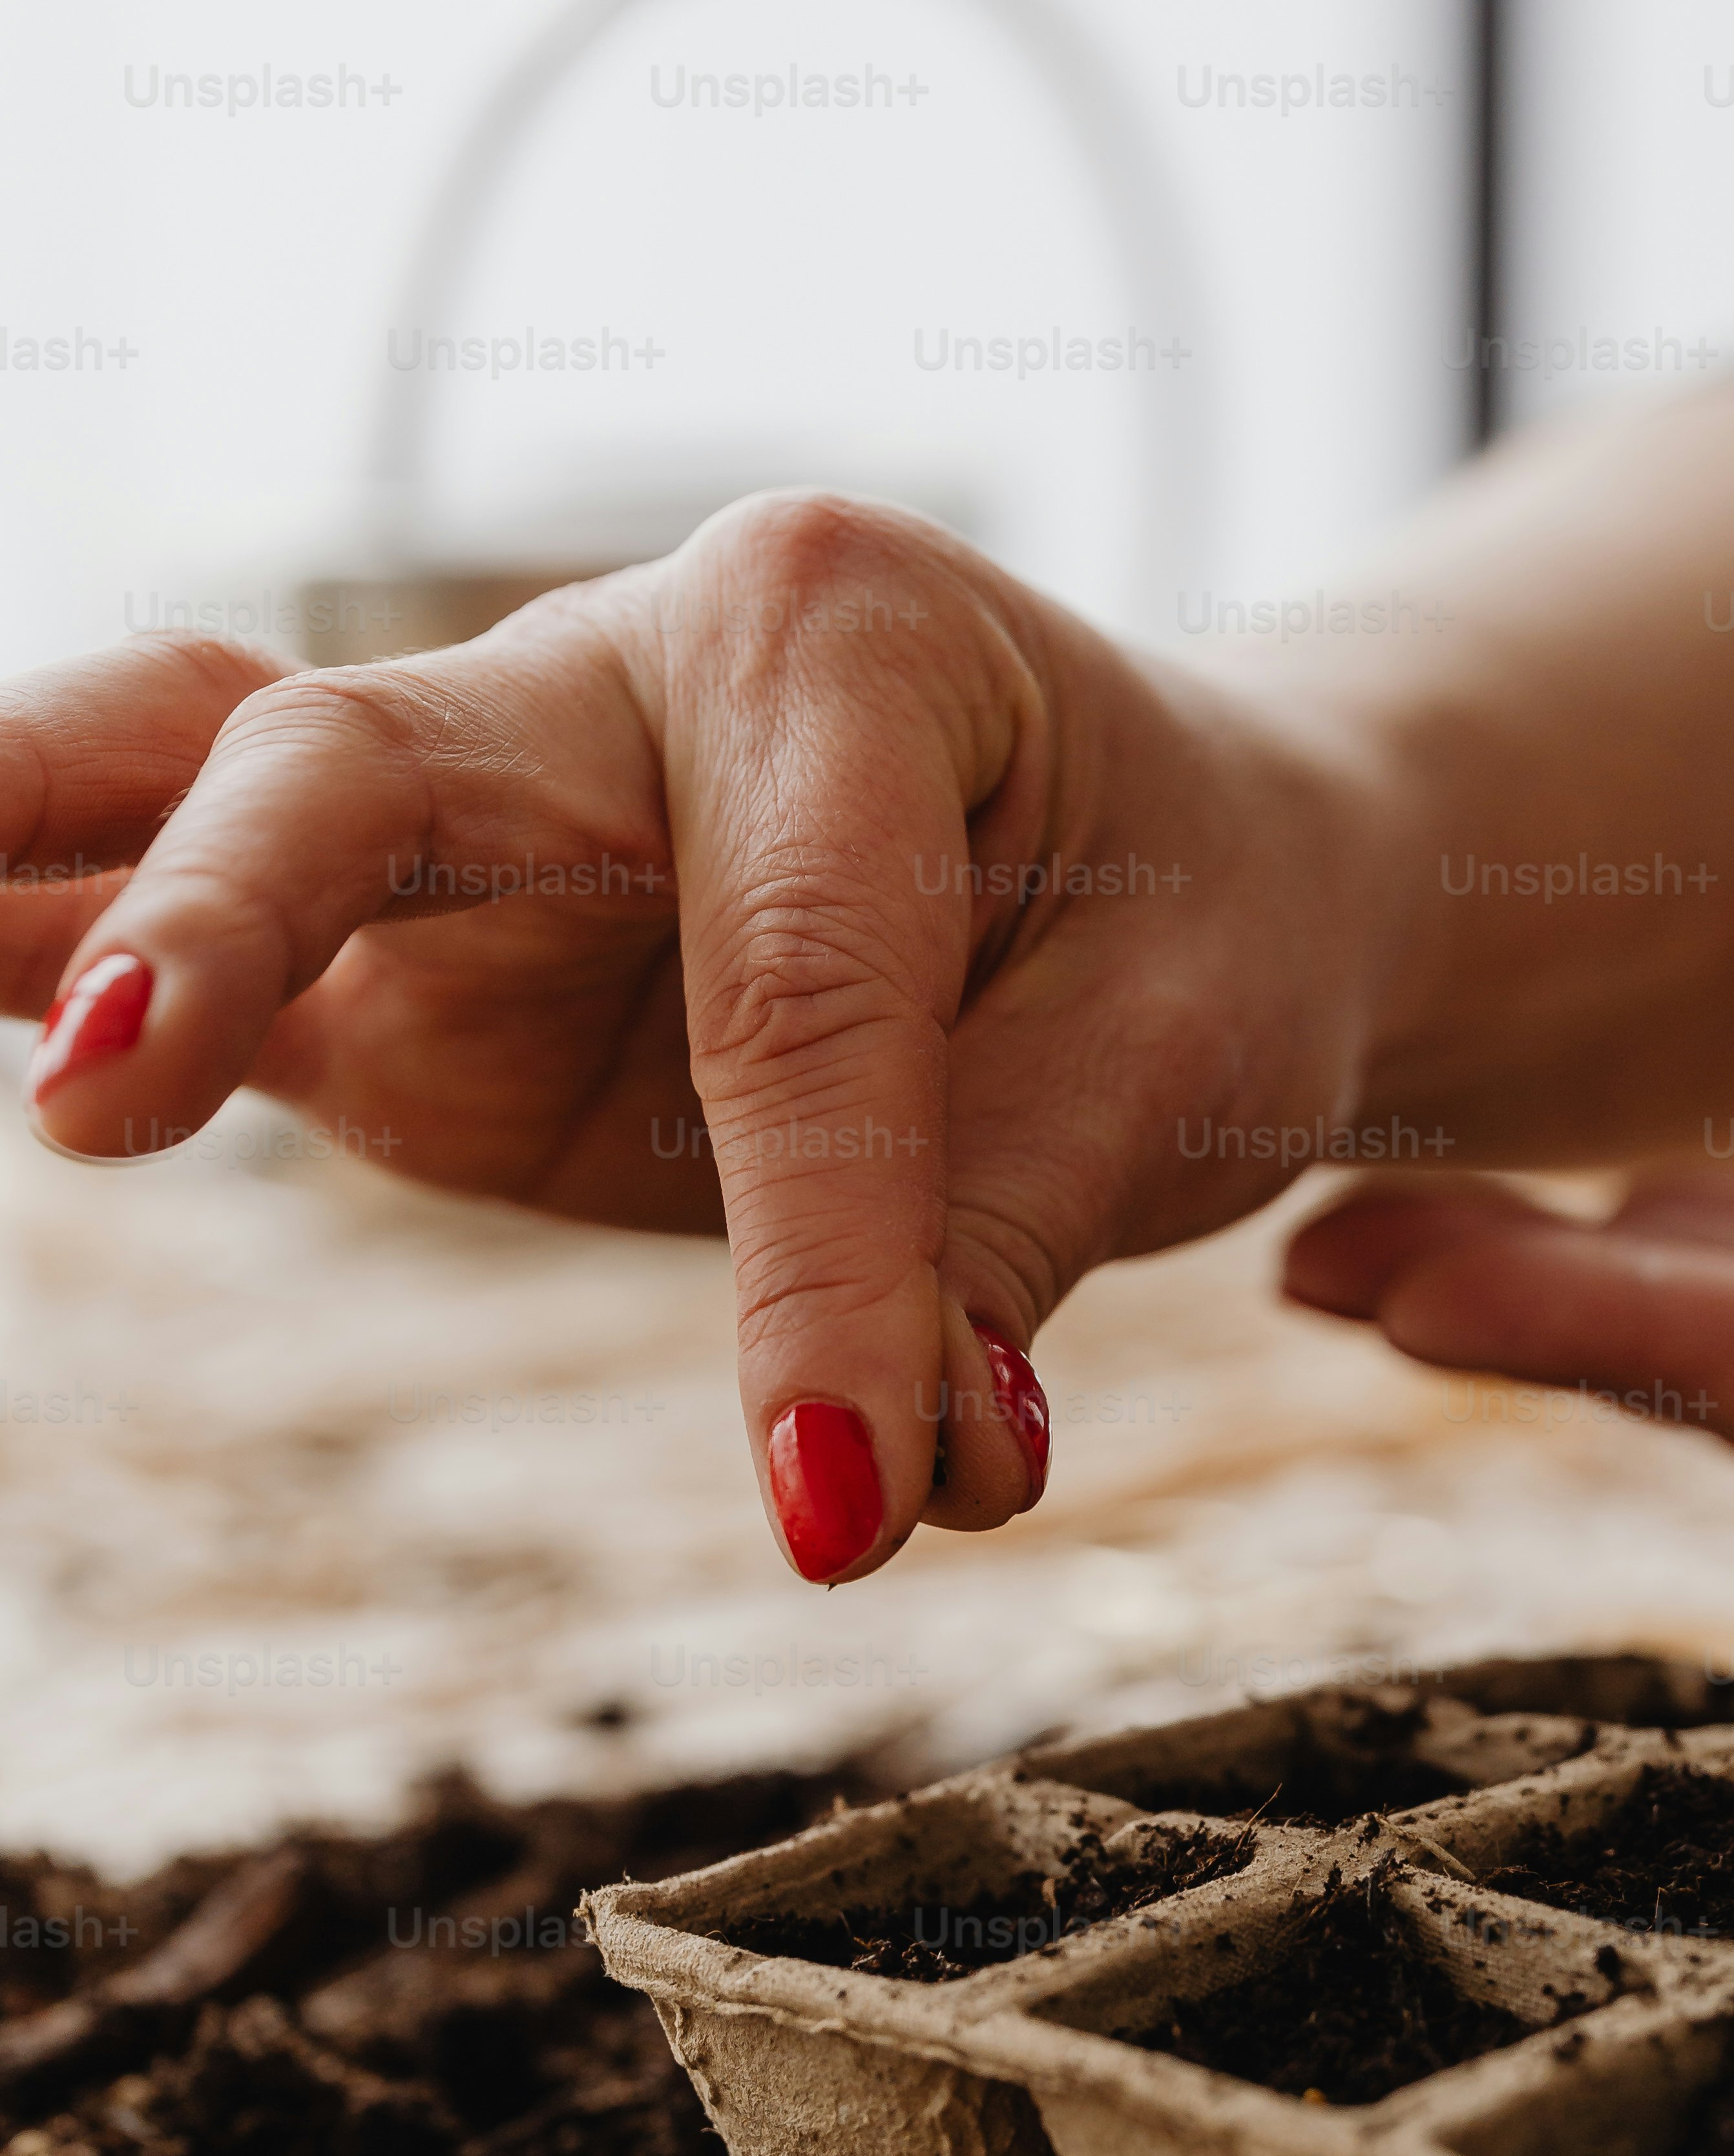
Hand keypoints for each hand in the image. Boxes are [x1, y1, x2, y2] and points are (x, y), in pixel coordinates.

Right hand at [3, 498, 1385, 1580]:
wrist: (1177, 865)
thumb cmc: (1192, 928)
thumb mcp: (1175, 1057)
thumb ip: (1013, 1236)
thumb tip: (917, 1476)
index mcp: (836, 646)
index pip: (797, 991)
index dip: (820, 1259)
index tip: (851, 1503)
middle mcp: (614, 683)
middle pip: (367, 775)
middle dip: (225, 926)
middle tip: (102, 1102)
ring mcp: (484, 818)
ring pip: (214, 792)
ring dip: (53, 885)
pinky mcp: (414, 970)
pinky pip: (195, 921)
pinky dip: (55, 940)